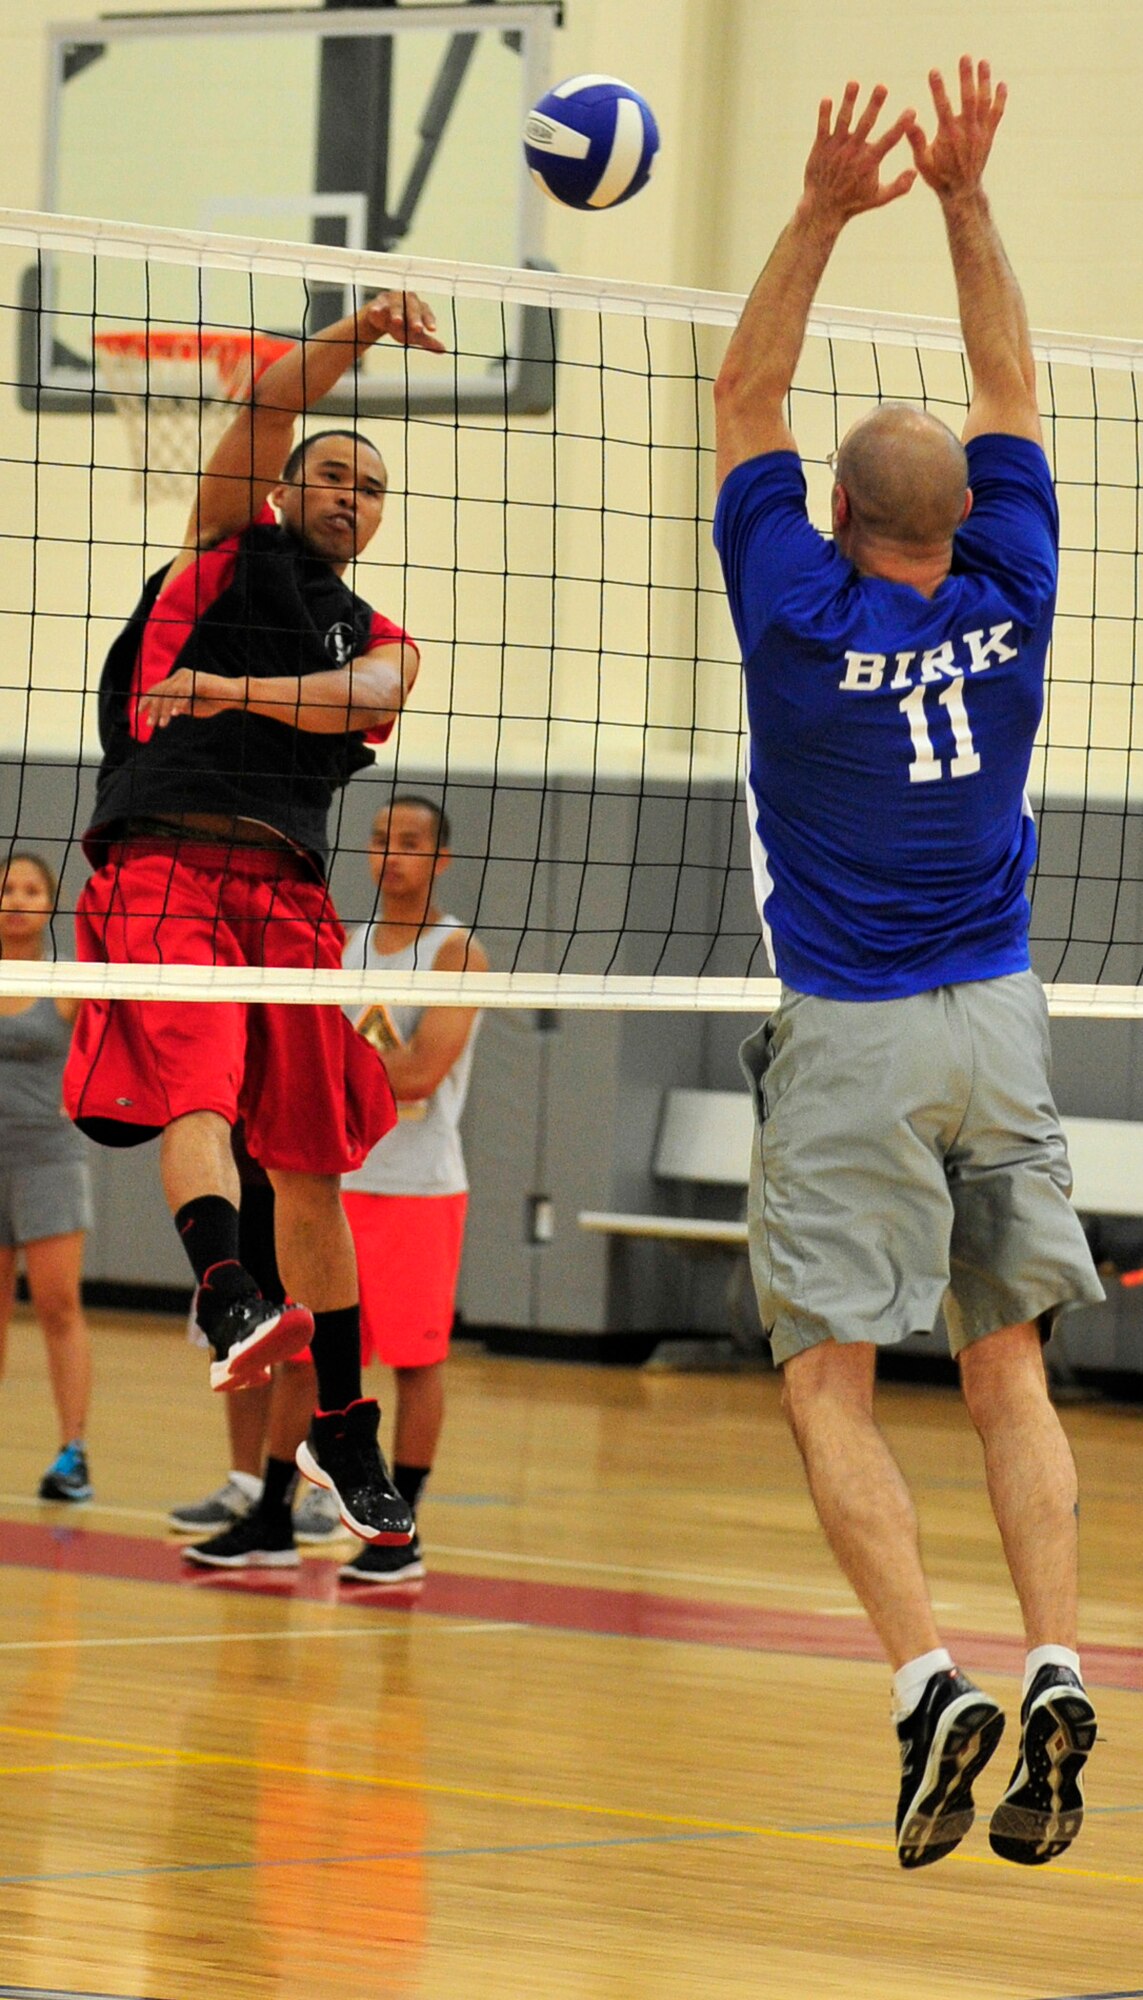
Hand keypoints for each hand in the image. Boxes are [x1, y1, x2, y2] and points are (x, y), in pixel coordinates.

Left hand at [138, 668, 244, 728]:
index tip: (138, 714)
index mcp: (177, 680)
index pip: (157, 689)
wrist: (233, 696)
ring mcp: (188, 676)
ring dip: (164, 710)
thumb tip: (164, 712)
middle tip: (150, 724)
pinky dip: (178, 704)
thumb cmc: (214, 702)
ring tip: (162, 724)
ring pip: (170, 693)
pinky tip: (174, 715)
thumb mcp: (191, 707)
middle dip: (154, 709)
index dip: (146, 701)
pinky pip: (183, 693)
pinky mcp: (197, 680)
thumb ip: (178, 707)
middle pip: (161, 691)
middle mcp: (180, 675)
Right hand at [360, 289, 445, 353]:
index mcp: (420, 308)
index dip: (429, 321)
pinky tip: (375, 311)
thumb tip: (444, 350)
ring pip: (396, 305)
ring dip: (397, 313)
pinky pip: (378, 304)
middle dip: (415, 318)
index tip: (432, 330)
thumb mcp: (415, 335)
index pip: (426, 313)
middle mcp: (408, 300)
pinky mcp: (379, 301)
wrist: (382, 318)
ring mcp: (393, 299)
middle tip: (418, 328)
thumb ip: (428, 341)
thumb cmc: (402, 326)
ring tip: (397, 321)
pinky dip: (377, 307)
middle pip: (413, 308)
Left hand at [801, 82, 916, 227]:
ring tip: (854, 83)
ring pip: (843, 121)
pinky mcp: (820, 148)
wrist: (823, 209)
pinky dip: (824, 114)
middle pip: (865, 124)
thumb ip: (898, 187)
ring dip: (849, 101)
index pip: (889, 140)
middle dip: (874, 105)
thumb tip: (916, 172)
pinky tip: (827, 100)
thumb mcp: (878, 198)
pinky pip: (822, 127)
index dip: (901, 126)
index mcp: (869, 162)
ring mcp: (836, 148)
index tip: (911, 111)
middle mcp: (853, 152)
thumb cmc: (853, 203)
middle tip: (882, 87)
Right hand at [906, 57, 1006, 202]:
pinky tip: (1001, 84)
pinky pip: (997, 114)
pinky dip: (1000, 99)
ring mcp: (980, 132)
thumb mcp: (922, 163)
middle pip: (968, 99)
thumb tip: (909, 121)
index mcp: (948, 136)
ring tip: (983, 62)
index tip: (934, 71)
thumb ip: (916, 141)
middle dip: (966, 77)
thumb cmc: (939, 176)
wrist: (962, 191)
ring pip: (985, 102)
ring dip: (984, 81)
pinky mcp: (989, 135)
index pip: (943, 107)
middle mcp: (967, 131)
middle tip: (965, 57)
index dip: (938, 89)